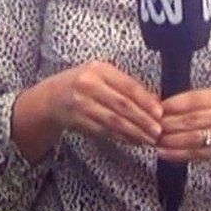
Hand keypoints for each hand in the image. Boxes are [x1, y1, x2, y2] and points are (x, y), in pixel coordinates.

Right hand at [44, 60, 162, 146]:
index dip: (145, 101)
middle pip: (122, 105)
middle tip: (158, 131)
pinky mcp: (77, 121)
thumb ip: (124, 85)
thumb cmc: (82, 83)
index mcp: (98, 69)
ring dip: (134, 132)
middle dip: (143, 120)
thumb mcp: (101, 75)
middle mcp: (88, 85)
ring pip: (113, 121)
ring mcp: (81, 104)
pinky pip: (103, 131)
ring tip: (149, 139)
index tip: (160, 113)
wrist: (50, 98)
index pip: (128, 86)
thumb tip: (154, 101)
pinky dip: (121, 137)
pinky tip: (133, 141)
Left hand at [157, 87, 210, 178]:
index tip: (152, 108)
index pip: (192, 98)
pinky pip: (196, 153)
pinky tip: (163, 152)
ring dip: (168, 140)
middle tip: (148, 127)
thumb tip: (159, 104)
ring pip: (191, 137)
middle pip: (189, 119)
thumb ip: (195, 103)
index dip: (169, 105)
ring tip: (153, 140)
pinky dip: (177, 153)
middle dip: (165, 124)